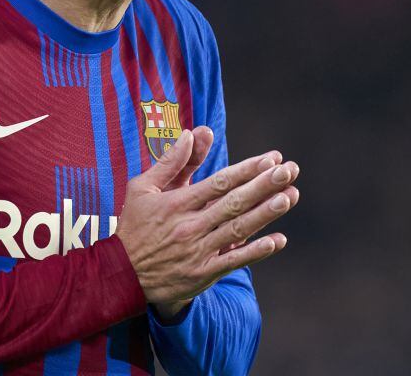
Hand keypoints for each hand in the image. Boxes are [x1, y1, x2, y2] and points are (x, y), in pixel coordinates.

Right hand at [116, 129, 299, 306]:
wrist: (121, 276)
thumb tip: (192, 134)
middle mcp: (190, 226)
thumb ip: (171, 161)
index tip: (270, 159)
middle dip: (264, 185)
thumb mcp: (142, 188)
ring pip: (237, 229)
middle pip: (233, 203)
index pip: (218, 183)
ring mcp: (198, 251)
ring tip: (289, 197)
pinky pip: (233, 261)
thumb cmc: (134, 226)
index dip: (246, 170)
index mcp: (176, 203)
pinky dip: (256, 251)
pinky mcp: (202, 274)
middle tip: (289, 171)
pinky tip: (278, 240)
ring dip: (266, 213)